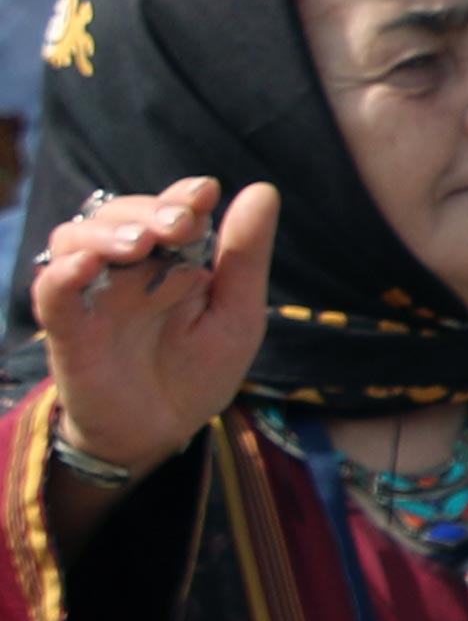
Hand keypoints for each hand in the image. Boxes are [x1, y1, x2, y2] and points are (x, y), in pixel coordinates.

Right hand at [29, 177, 277, 520]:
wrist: (164, 431)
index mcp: (171, 259)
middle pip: (119, 215)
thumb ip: (244, 257)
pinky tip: (87, 267)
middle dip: (150, 211)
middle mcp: (127, 268)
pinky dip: (64, 274)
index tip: (206, 192)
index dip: (182, 195)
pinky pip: (52, 291)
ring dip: (106, 233)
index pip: (168, 209)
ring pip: (75, 239)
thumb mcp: (236, 314)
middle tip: (180, 224)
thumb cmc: (200, 370)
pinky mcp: (69, 328)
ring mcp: (94, 294)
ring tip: (140, 244)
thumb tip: (262, 189)